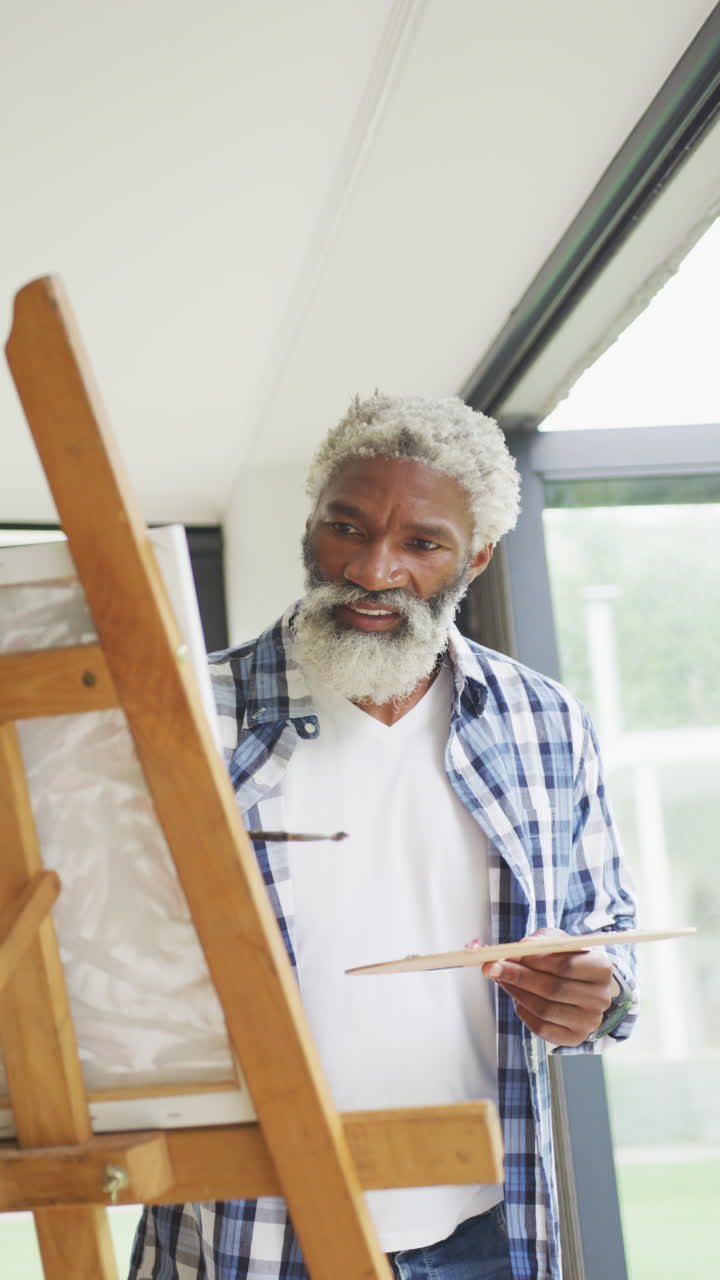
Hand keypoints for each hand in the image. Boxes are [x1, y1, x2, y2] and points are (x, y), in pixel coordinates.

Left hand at [481, 928, 619, 1046]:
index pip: (566, 965)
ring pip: (543, 1009)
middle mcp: (600, 998)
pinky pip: (541, 1027)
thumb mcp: (557, 942)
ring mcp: (589, 1022)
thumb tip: (521, 947)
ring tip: (500, 979)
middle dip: (517, 976)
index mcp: (602, 969)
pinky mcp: (575, 1038)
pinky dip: (523, 1011)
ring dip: (516, 992)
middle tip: (490, 966)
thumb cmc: (568, 959)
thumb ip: (540, 941)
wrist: (583, 987)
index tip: (511, 953)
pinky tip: (518, 998)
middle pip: (553, 989)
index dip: (536, 960)